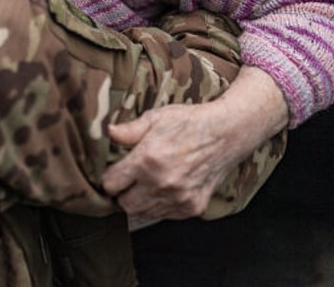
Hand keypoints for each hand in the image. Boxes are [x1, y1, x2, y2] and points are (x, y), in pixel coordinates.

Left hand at [100, 66, 288, 219]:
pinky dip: (159, 205)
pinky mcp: (192, 207)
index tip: (113, 171)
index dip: (108, 177)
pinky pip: (165, 215)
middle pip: (124, 204)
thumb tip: (106, 133)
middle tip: (127, 179)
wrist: (226, 133)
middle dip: (121, 192)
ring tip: (145, 183)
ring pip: (143, 213)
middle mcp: (161, 183)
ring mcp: (178, 198)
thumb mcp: (154, 118)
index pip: (111, 184)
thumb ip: (128, 130)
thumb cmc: (188, 122)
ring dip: (140, 201)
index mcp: (146, 160)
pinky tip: (163, 188)